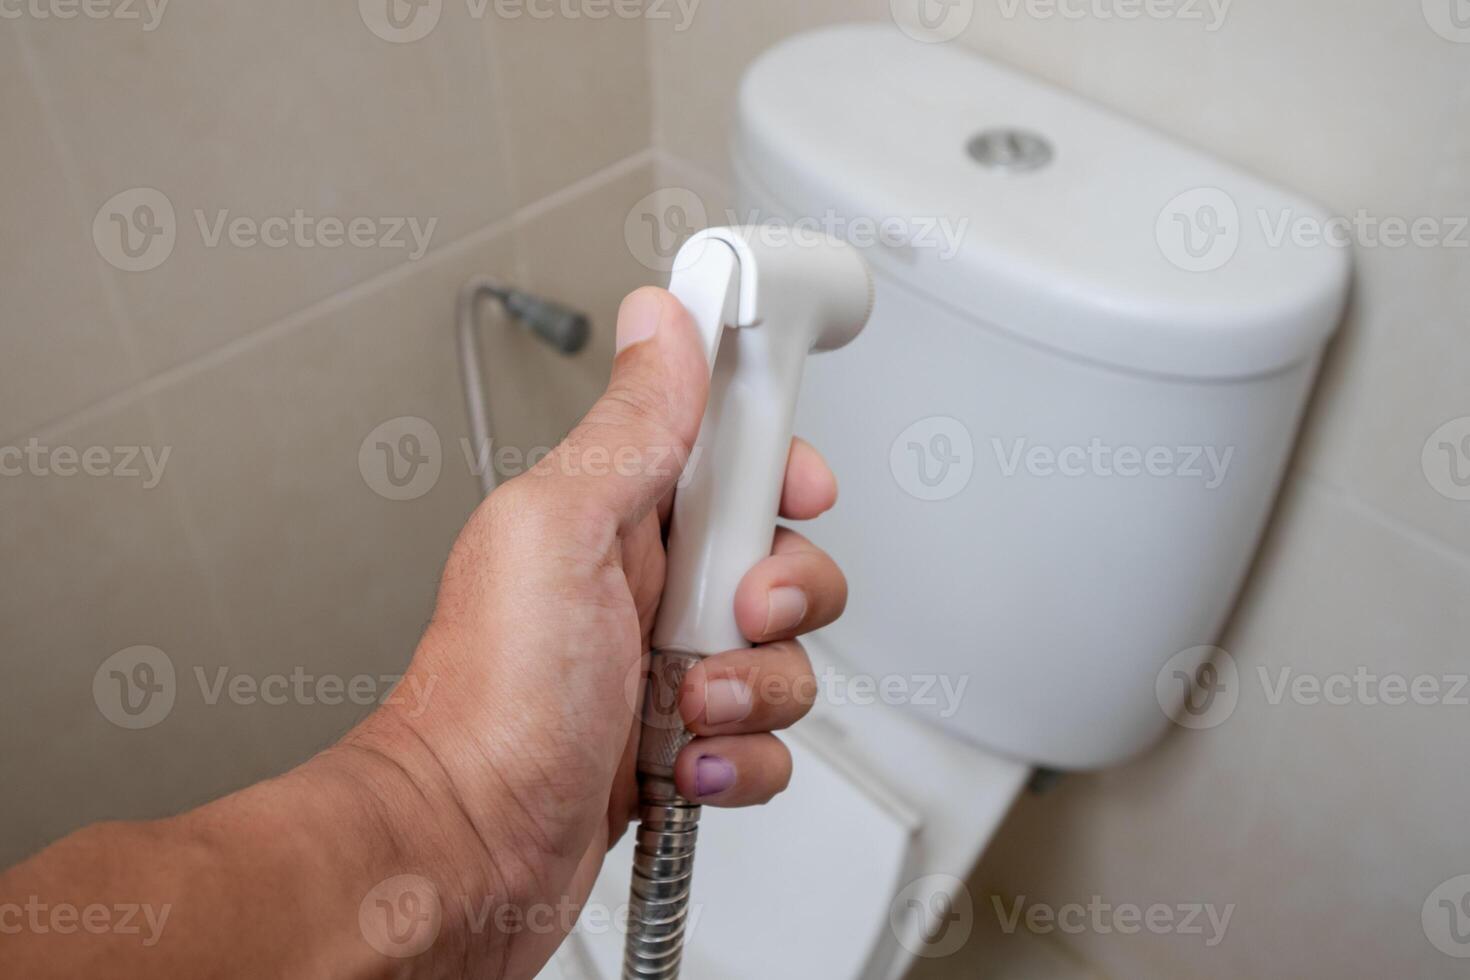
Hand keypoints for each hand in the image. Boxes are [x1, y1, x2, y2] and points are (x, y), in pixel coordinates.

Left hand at [345, 286, 848, 976]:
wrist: (465, 853)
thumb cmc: (487, 702)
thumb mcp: (558, 533)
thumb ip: (627, 429)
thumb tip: (660, 320)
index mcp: (617, 510)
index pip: (732, 444)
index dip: (779, 460)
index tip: (791, 487)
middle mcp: (648, 582)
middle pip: (783, 554)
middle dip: (780, 594)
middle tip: (729, 614)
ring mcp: (668, 666)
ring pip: (786, 655)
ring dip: (752, 691)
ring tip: (680, 710)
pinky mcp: (683, 742)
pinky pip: (768, 739)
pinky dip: (738, 761)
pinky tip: (680, 764)